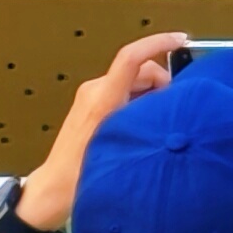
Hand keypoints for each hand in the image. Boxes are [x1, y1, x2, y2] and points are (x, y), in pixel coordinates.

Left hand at [18, 31, 184, 227]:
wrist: (51, 191)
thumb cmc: (79, 178)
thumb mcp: (119, 151)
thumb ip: (145, 125)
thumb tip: (171, 110)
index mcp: (102, 100)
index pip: (131, 58)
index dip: (158, 43)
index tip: (181, 41)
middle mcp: (95, 91)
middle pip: (137, 68)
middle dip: (162, 80)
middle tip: (174, 107)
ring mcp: (90, 97)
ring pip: (131, 80)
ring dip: (151, 92)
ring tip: (159, 119)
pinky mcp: (89, 105)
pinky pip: (121, 90)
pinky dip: (138, 99)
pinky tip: (143, 124)